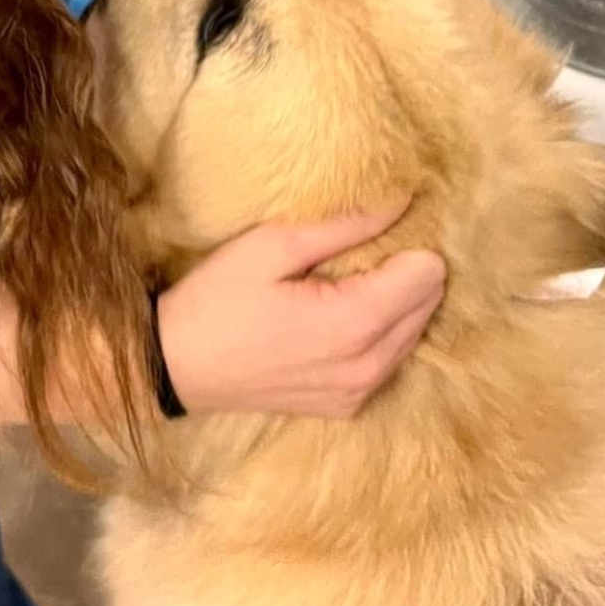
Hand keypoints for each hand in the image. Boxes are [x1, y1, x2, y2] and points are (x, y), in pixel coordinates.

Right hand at [155, 204, 446, 417]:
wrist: (177, 365)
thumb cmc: (218, 298)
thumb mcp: (273, 245)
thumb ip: (345, 224)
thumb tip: (402, 199)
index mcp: (352, 325)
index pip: (427, 276)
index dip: (408, 244)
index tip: (375, 232)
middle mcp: (366, 368)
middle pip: (428, 304)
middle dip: (407, 272)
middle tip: (362, 251)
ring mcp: (357, 394)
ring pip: (414, 334)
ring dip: (396, 303)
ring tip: (350, 279)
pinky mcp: (346, 406)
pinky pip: (389, 360)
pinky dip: (380, 333)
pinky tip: (341, 314)